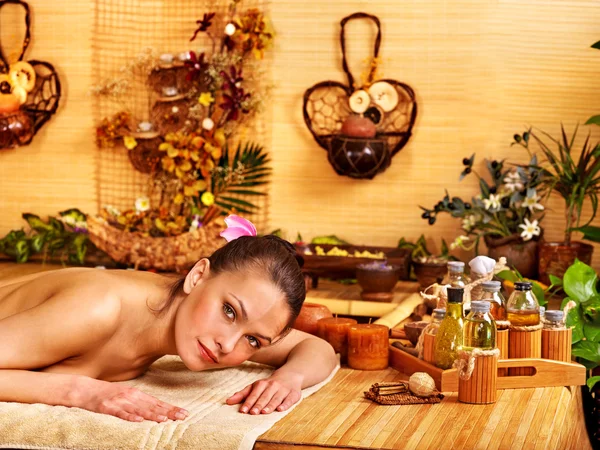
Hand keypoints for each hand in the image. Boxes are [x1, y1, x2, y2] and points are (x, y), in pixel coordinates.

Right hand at [74, 377, 188, 422]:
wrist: (83, 389)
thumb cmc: (106, 394)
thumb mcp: (125, 397)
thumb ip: (139, 403)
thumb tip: (156, 411)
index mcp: (136, 394)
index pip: (157, 403)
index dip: (171, 408)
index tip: (184, 413)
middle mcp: (130, 396)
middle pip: (152, 406)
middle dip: (168, 411)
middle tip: (182, 417)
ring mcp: (119, 400)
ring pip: (138, 409)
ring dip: (152, 414)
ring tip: (164, 420)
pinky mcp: (106, 406)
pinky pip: (119, 413)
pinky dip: (129, 416)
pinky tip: (138, 420)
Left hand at [226, 372, 302, 414]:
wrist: (290, 375)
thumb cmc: (269, 385)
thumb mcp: (255, 386)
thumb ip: (242, 394)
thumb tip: (227, 402)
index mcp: (262, 384)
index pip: (254, 394)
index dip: (248, 402)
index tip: (243, 410)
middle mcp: (273, 386)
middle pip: (265, 396)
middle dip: (259, 404)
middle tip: (253, 413)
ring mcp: (284, 389)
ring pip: (276, 398)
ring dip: (270, 405)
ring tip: (265, 412)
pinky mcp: (293, 394)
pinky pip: (289, 399)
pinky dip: (285, 404)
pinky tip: (280, 409)